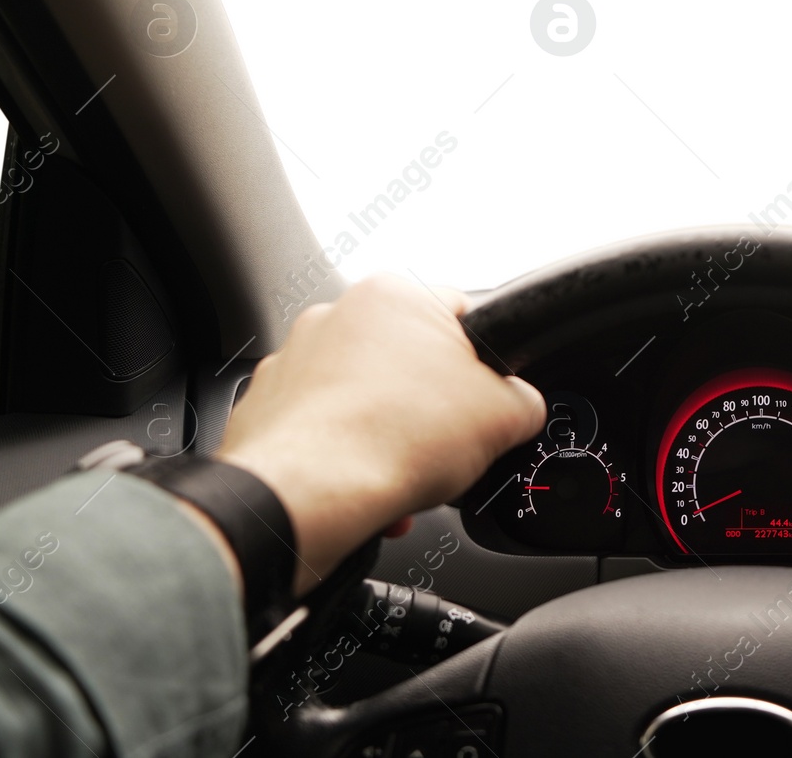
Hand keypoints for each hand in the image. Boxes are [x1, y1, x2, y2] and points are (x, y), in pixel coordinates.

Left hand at [216, 275, 544, 593]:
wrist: (308, 495)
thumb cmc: (391, 440)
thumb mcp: (505, 417)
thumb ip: (525, 401)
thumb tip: (520, 408)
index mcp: (396, 295)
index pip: (464, 314)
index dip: (486, 365)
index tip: (487, 400)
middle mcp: (337, 313)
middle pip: (410, 359)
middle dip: (431, 404)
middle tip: (448, 443)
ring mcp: (294, 358)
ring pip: (365, 396)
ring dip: (389, 433)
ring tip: (404, 474)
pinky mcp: (266, 405)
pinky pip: (323, 427)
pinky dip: (346, 455)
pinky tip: (366, 487)